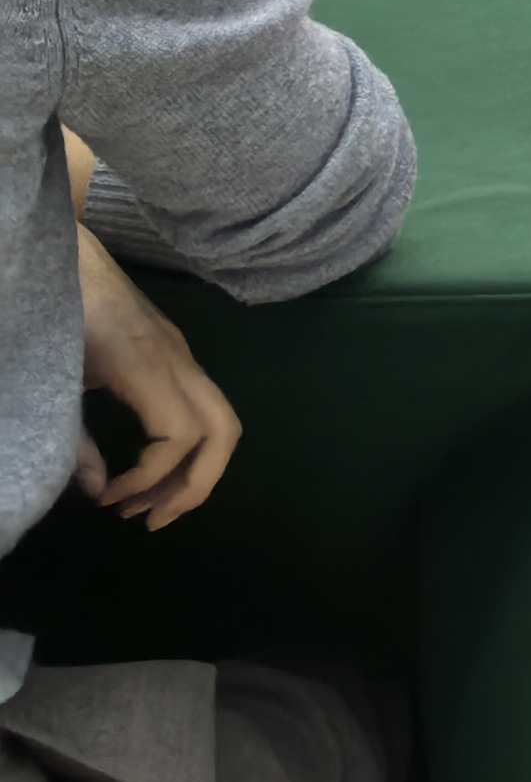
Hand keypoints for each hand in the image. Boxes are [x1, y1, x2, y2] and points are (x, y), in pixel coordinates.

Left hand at [74, 230, 237, 529]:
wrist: (72, 259)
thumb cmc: (58, 317)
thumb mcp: (56, 382)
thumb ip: (74, 441)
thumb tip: (100, 492)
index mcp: (146, 367)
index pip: (180, 434)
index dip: (149, 479)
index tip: (106, 499)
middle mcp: (179, 362)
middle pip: (224, 430)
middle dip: (197, 485)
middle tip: (152, 522)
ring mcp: (184, 357)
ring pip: (222, 421)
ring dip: (195, 471)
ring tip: (148, 506)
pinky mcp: (177, 357)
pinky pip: (202, 409)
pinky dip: (187, 448)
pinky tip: (148, 468)